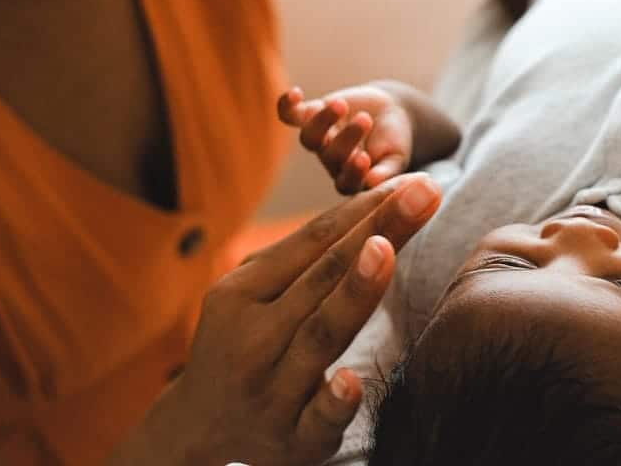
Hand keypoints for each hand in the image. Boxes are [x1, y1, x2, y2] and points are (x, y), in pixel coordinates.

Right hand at [125, 175, 441, 465]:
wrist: (196, 432)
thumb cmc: (243, 347)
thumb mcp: (252, 296)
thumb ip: (303, 261)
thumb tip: (375, 208)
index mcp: (243, 292)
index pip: (314, 241)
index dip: (365, 209)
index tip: (413, 181)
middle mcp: (254, 335)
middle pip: (323, 275)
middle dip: (377, 229)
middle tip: (424, 192)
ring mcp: (272, 388)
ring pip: (319, 334)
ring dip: (354, 292)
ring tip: (385, 250)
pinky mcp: (292, 439)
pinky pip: (315, 418)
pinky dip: (332, 400)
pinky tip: (351, 380)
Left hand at [279, 85, 413, 194]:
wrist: (389, 115)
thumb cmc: (393, 143)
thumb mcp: (395, 158)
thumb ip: (386, 171)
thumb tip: (373, 182)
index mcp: (353, 177)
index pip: (347, 182)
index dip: (352, 172)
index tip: (364, 158)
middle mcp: (332, 161)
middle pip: (330, 156)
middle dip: (347, 137)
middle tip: (365, 120)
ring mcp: (320, 138)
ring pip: (309, 137)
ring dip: (322, 120)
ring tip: (341, 105)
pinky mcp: (311, 115)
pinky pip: (290, 115)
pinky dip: (287, 105)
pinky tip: (295, 93)